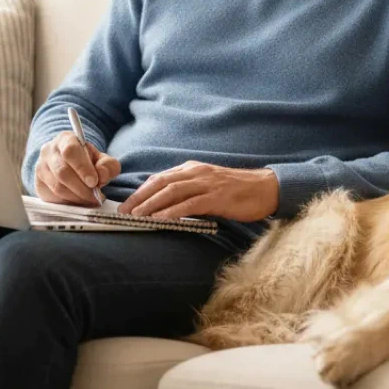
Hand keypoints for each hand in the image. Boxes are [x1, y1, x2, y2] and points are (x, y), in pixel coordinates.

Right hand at [35, 131, 121, 205]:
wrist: (70, 166)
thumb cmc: (88, 161)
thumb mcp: (102, 159)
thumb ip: (108, 165)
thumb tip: (101, 174)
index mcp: (65, 139)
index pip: (70, 151)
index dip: (82, 168)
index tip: (94, 181)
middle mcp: (49, 151)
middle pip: (62, 171)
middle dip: (81, 187)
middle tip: (95, 196)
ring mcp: (41, 167)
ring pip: (57, 186)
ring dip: (76, 197)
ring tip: (90, 200)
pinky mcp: (38, 183)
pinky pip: (52, 197)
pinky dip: (68, 202)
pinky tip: (79, 201)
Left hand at [117, 162, 278, 220]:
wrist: (265, 188)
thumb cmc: (237, 190)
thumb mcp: (208, 185)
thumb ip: (189, 191)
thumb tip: (167, 205)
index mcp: (192, 169)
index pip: (160, 178)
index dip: (141, 191)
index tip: (127, 204)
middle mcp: (196, 172)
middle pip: (160, 183)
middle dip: (139, 198)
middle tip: (123, 212)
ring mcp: (206, 183)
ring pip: (171, 192)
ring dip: (150, 204)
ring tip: (136, 216)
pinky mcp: (216, 197)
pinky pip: (189, 204)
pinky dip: (171, 212)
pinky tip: (160, 219)